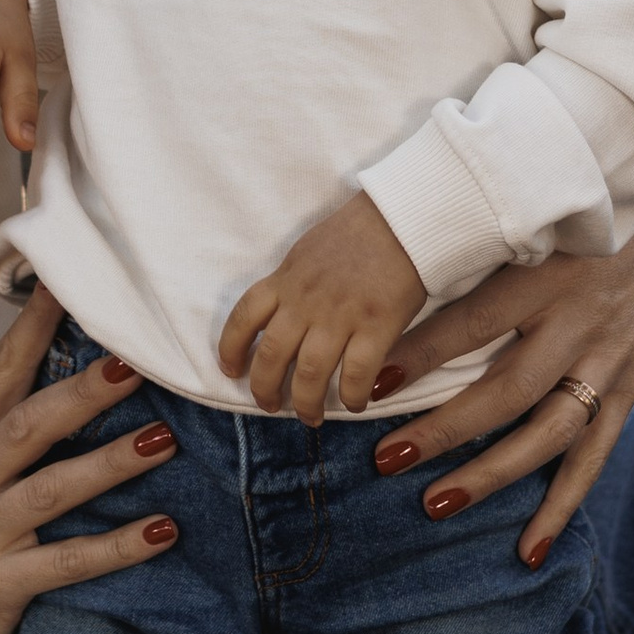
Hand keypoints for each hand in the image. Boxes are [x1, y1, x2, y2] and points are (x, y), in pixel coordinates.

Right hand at [0, 290, 179, 633]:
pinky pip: (64, 563)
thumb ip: (13, 433)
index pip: (1, 374)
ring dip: (108, 464)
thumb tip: (84, 374)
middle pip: (27, 425)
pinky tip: (161, 531)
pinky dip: (115, 547)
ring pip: (49, 490)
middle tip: (134, 363)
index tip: (66, 282)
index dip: (32, 327)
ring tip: (164, 441)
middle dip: (81, 391)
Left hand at [217, 190, 425, 423]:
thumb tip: (286, 312)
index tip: (231, 369)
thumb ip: (294, 282)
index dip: (230, 348)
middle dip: (264, 389)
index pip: (243, 316)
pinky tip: (354, 405)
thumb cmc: (359, 231)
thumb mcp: (310, 250)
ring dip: (306, 403)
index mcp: (287, 278)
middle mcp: (306, 299)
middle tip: (270, 406)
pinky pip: (356, 373)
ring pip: (309, 372)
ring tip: (311, 417)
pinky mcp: (376, 324)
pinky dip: (351, 396)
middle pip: (270, 355)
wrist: (402, 216)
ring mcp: (340, 313)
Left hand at [364, 138, 633, 563]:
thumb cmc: (579, 203)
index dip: (420, 355)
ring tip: (436, 505)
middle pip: (506, 389)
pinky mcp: (630, 385)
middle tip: (385, 461)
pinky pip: (593, 454)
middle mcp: (580, 320)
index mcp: (546, 270)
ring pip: (549, 431)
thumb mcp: (531, 205)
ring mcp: (610, 359)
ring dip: (493, 475)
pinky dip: (562, 505)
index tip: (367, 386)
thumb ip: (474, 234)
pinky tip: (527, 548)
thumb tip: (391, 255)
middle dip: (444, 430)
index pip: (473, 322)